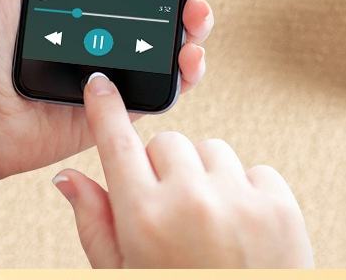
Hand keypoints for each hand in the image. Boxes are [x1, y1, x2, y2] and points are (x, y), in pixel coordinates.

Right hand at [53, 74, 313, 268]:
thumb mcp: (124, 274)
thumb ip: (95, 224)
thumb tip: (68, 177)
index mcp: (145, 219)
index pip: (117, 142)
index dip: (105, 108)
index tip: (100, 84)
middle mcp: (191, 200)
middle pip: (167, 142)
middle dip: (163, 168)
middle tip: (169, 212)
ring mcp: (239, 199)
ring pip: (211, 150)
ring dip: (206, 177)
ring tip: (208, 227)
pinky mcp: (278, 204)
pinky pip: (254, 170)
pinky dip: (245, 193)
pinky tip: (240, 233)